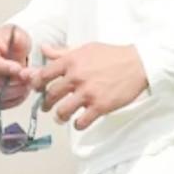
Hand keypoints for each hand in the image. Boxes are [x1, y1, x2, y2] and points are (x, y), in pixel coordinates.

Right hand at [0, 25, 31, 108]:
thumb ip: (19, 42)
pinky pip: (0, 103)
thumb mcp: (18, 34)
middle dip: (14, 81)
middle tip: (28, 77)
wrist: (11, 49)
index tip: (18, 68)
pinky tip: (22, 91)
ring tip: (27, 83)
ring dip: (16, 92)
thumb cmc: (11, 41)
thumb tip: (18, 54)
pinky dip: (14, 100)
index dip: (4, 67)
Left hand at [22, 43, 147, 130]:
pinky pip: (82, 121)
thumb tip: (44, 49)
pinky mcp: (100, 106)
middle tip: (46, 106)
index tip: (36, 89)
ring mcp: (88, 93)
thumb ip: (62, 51)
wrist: (137, 64)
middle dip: (45, 103)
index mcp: (71, 61)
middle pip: (51, 94)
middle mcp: (76, 77)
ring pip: (63, 111)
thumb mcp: (84, 48)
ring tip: (60, 117)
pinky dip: (77, 125)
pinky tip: (79, 122)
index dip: (36, 84)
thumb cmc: (112, 55)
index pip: (44, 74)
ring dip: (59, 116)